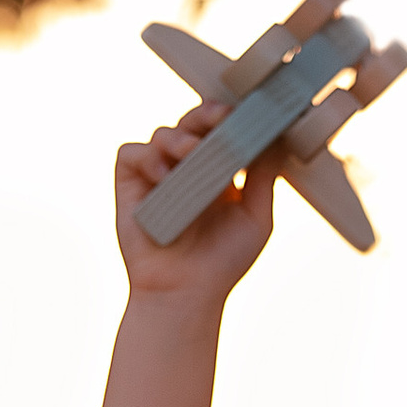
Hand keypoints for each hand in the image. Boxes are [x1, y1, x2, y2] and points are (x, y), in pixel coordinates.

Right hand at [114, 107, 278, 306]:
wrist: (185, 294)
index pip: (221, 130)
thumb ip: (265, 176)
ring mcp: (156, 175)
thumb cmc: (222, 263)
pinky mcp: (129, 185)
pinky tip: (164, 175)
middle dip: (204, 114)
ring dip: (178, 136)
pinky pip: (131, 153)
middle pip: (192, 123)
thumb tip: (277, 134)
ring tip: (191, 153)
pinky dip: (146, 156)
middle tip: (218, 118)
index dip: (229, 116)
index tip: (243, 112)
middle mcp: (185, 168)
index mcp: (217, 172)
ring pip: (162, 133)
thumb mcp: (257, 216)